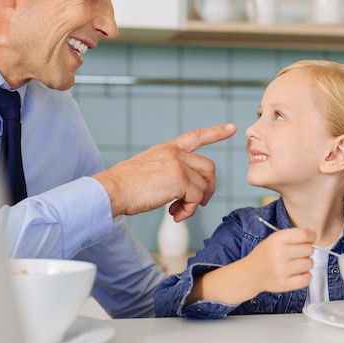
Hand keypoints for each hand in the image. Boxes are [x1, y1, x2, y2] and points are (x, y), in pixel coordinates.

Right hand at [93, 123, 235, 220]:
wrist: (112, 190)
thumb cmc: (125, 186)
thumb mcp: (148, 169)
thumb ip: (168, 171)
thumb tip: (183, 190)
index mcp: (167, 149)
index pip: (196, 136)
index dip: (215, 132)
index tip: (231, 128)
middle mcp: (175, 153)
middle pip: (209, 167)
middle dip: (208, 187)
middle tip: (198, 203)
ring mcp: (178, 165)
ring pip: (204, 185)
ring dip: (195, 203)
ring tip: (179, 211)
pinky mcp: (179, 180)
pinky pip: (196, 198)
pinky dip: (189, 211)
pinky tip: (175, 215)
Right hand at [241, 228, 314, 294]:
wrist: (250, 274)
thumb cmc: (265, 255)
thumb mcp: (273, 239)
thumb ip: (292, 236)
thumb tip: (313, 238)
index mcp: (276, 239)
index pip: (304, 234)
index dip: (311, 236)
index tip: (310, 239)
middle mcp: (279, 254)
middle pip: (309, 249)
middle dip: (306, 251)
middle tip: (297, 254)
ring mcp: (282, 270)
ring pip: (309, 264)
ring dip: (305, 264)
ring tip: (295, 264)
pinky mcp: (285, 284)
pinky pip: (307, 278)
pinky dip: (305, 276)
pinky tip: (297, 273)